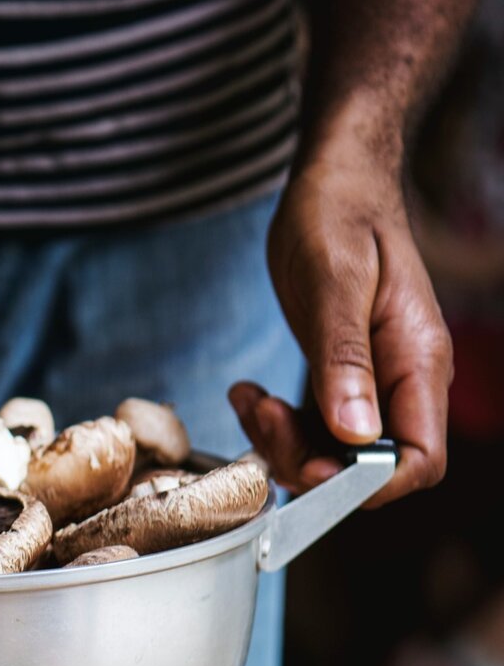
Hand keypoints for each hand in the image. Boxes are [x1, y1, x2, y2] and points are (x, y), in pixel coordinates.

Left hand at [230, 148, 451, 506]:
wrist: (333, 181)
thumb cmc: (339, 214)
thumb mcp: (334, 283)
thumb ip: (344, 360)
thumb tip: (355, 434)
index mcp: (418, 363)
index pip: (417, 460)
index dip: (366, 484)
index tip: (310, 463)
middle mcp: (400, 383)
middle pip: (365, 470)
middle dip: (306, 461)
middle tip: (262, 416)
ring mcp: (369, 384)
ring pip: (329, 454)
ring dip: (280, 442)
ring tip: (247, 398)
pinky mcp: (338, 380)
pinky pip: (309, 428)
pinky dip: (274, 424)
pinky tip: (247, 393)